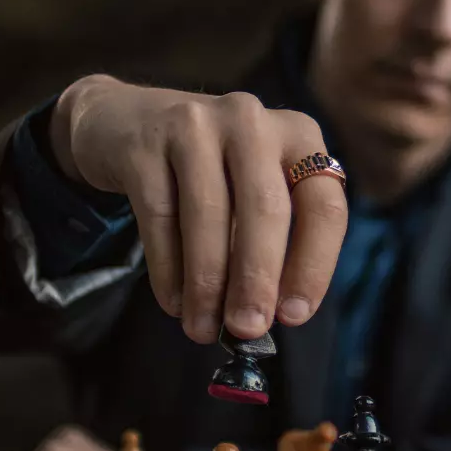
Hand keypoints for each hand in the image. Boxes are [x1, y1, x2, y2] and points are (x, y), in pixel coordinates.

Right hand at [50, 75, 347, 342]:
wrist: (127, 123)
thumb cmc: (210, 172)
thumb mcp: (255, 189)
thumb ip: (272, 241)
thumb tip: (270, 316)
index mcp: (299, 135)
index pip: (323, 206)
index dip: (313, 266)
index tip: (294, 316)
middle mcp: (251, 121)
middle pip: (266, 209)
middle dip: (257, 279)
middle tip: (247, 329)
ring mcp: (195, 125)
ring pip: (209, 214)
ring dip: (207, 283)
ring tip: (202, 328)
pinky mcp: (145, 143)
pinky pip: (160, 216)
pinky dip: (168, 269)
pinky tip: (174, 303)